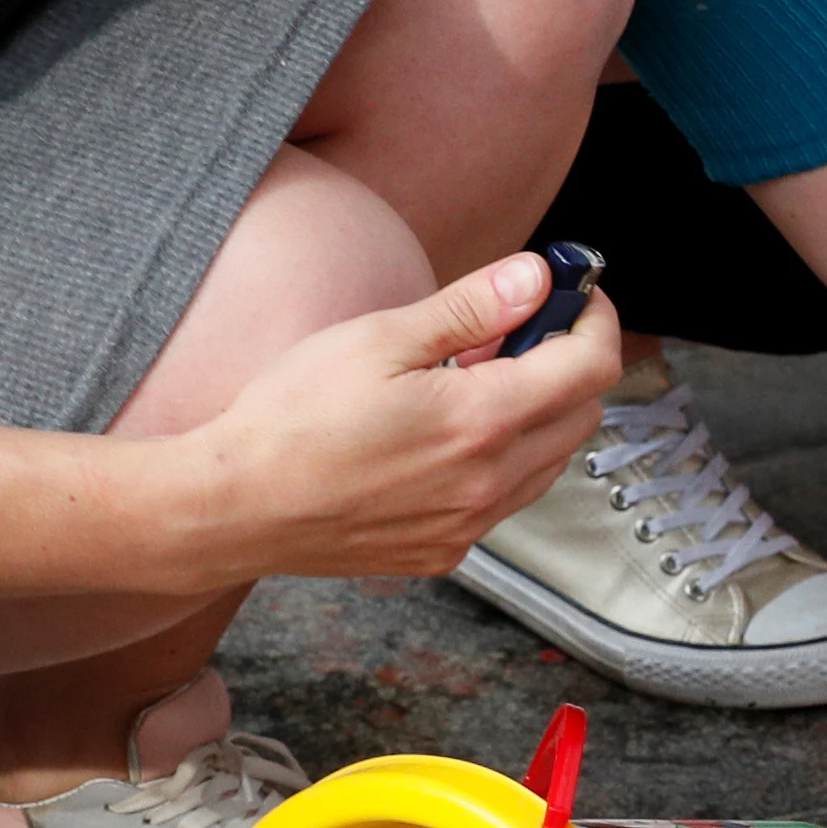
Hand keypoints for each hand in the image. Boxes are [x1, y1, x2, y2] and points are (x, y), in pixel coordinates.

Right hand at [178, 250, 623, 581]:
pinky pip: (506, 500)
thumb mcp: (380, 338)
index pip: (591, 365)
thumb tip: (536, 276)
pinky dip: (501, 459)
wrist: (234, 507)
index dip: (593, 318)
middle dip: (565, 362)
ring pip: (549, 459)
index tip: (572, 294)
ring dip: (536, 413)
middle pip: (581, 413)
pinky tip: (444, 436)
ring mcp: (470, 525)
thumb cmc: (291, 420)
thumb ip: (471, 308)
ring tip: (469, 383)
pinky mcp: (446, 551)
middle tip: (510, 331)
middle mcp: (489, 482)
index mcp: (482, 420)